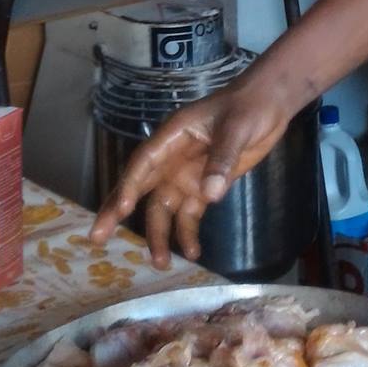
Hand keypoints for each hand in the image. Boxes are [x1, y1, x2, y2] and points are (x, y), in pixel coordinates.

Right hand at [89, 78, 293, 268]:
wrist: (270, 104)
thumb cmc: (248, 106)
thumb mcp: (236, 129)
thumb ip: (222, 159)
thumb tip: (209, 196)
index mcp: (173, 135)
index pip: (144, 162)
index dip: (129, 185)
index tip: (120, 210)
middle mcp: (173, 158)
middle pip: (141, 188)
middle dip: (118, 212)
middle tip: (97, 239)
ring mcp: (186, 173)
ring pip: (164, 207)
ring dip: (160, 234)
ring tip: (160, 263)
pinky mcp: (204, 186)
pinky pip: (190, 213)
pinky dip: (188, 233)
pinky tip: (193, 253)